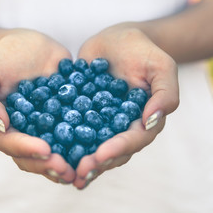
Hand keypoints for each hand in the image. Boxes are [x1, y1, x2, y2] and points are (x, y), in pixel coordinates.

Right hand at [0, 29, 74, 183]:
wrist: (29, 46)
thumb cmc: (2, 58)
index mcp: (0, 126)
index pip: (9, 143)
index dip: (26, 149)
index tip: (45, 150)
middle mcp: (21, 133)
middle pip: (31, 157)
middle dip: (47, 165)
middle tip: (66, 169)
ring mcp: (43, 129)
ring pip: (51, 154)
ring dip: (64, 165)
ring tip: (79, 170)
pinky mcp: (63, 121)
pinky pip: (71, 137)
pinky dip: (80, 147)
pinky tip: (94, 152)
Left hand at [73, 25, 178, 188]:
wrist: (116, 39)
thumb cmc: (142, 51)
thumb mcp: (160, 66)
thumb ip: (165, 93)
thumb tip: (152, 120)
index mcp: (143, 121)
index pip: (133, 141)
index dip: (117, 150)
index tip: (100, 156)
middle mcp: (122, 127)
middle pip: (111, 152)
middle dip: (96, 163)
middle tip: (78, 172)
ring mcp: (101, 123)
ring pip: (91, 146)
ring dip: (78, 159)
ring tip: (63, 170)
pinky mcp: (82, 114)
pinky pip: (72, 128)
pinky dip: (62, 140)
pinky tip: (47, 147)